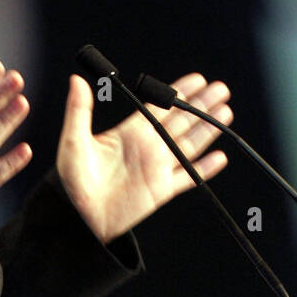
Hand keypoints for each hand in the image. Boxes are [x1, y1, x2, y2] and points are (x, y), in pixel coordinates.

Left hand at [56, 72, 231, 244]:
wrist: (78, 217)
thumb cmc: (71, 179)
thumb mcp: (73, 140)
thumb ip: (79, 110)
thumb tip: (76, 80)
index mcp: (130, 132)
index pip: (160, 106)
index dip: (180, 92)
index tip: (198, 80)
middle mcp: (148, 146)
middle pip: (181, 121)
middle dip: (202, 105)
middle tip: (221, 89)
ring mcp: (156, 168)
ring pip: (189, 144)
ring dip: (208, 129)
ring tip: (225, 113)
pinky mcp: (161, 190)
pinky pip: (187, 177)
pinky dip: (204, 169)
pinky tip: (219, 158)